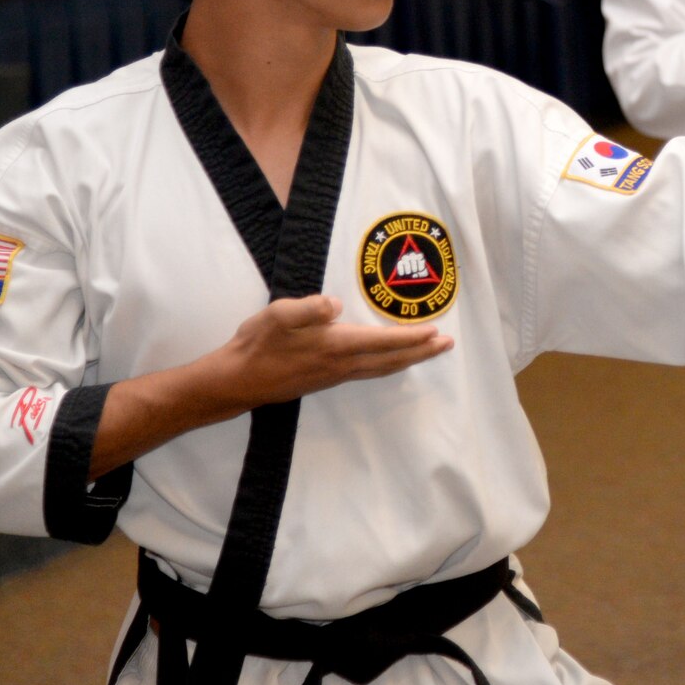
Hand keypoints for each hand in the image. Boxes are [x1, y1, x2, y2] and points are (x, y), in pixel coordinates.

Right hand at [89, 296, 451, 479]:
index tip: (437, 332)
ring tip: (429, 351)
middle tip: (448, 344)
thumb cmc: (257, 344)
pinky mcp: (326, 379)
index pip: (383, 341)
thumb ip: (308, 308)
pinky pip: (368, 371)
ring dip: (408, 359)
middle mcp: (342, 365)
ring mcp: (335, 375)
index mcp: (335, 346)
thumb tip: (336, 304)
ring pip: (382, 367)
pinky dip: (388, 364)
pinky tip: (390, 360)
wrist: (237, 380)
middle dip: (422, 351)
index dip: (412, 337)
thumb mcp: (278, 315)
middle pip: (391, 359)